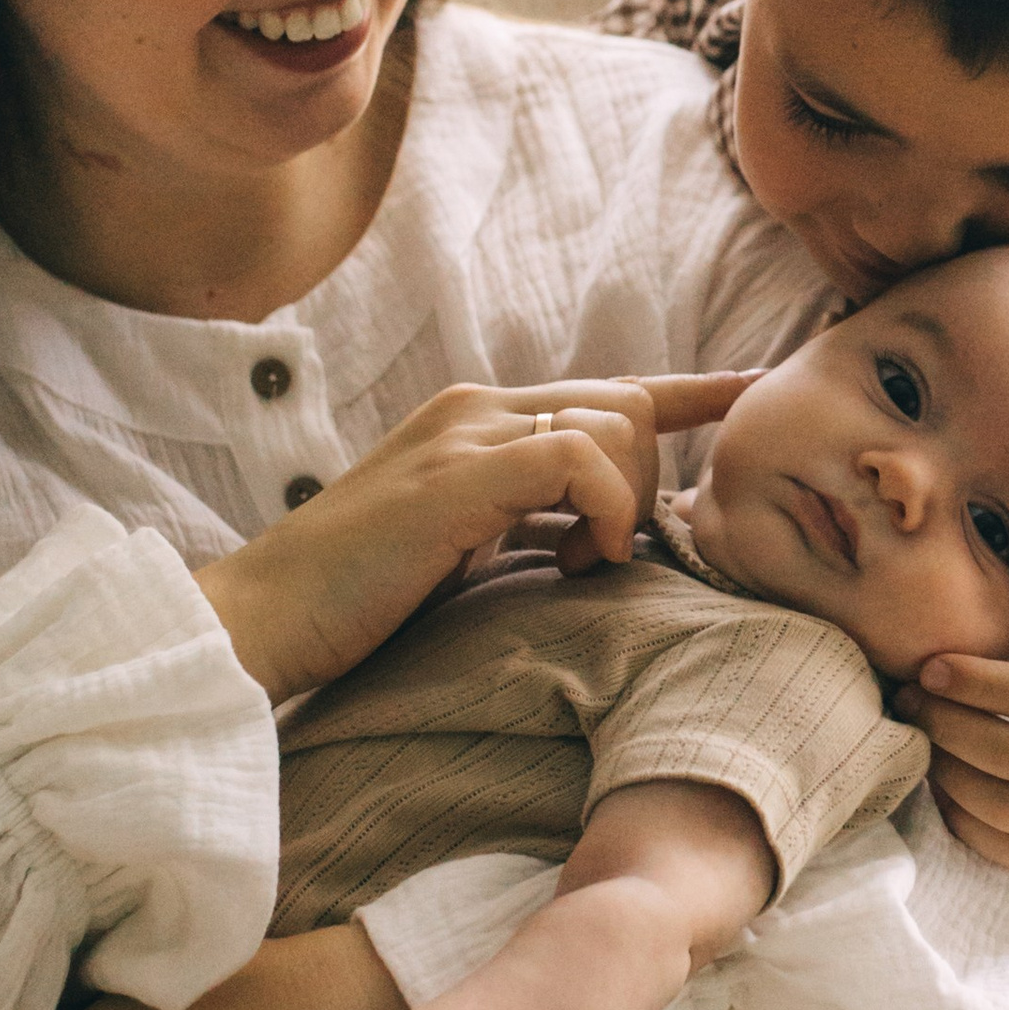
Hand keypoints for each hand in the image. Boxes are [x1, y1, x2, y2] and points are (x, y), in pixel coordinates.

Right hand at [196, 369, 755, 699]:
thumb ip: (519, 520)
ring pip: (615, 422)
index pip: (603, 388)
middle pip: (626, 400)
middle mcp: (475, 406)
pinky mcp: (460, 474)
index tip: (748, 388)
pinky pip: (580, 457)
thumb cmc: (354, 603)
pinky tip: (579, 565)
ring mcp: (466, 432)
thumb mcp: (457, 547)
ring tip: (579, 570)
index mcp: (474, 419)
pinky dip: (603, 510)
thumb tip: (591, 537)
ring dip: (623, 504)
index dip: (685, 390)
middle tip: (604, 559)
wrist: (260, 621)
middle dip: (646, 480)